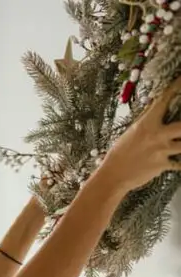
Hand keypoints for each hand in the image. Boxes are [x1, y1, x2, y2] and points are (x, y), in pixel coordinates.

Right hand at [99, 76, 180, 192]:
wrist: (113, 175)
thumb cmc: (119, 154)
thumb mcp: (130, 133)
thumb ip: (146, 123)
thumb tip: (157, 112)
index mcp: (146, 124)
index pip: (165, 101)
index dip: (176, 88)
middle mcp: (156, 135)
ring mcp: (161, 151)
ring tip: (177, 143)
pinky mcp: (163, 165)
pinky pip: (178, 163)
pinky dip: (178, 163)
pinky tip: (175, 161)